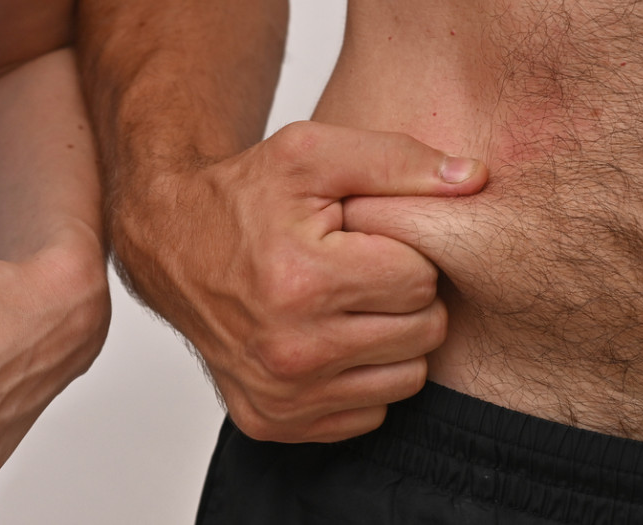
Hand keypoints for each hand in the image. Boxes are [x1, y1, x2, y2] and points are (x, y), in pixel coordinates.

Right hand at [109, 121, 487, 441]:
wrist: (168, 243)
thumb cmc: (240, 196)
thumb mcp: (311, 153)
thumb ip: (397, 160)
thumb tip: (474, 179)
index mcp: (302, 281)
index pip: (421, 280)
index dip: (401, 252)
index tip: (363, 240)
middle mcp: (289, 350)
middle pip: (422, 333)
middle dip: (402, 296)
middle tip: (358, 270)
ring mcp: (279, 394)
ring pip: (406, 380)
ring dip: (389, 340)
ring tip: (344, 304)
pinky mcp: (271, 422)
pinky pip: (368, 414)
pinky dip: (359, 378)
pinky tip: (325, 339)